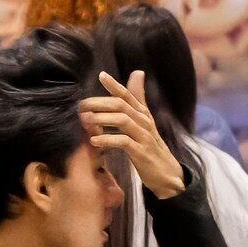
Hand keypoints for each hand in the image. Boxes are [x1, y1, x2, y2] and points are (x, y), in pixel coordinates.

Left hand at [84, 73, 185, 199]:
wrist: (167, 174)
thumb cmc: (149, 145)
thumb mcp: (143, 121)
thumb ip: (137, 99)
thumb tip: (137, 72)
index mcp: (142, 114)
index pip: (129, 95)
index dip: (115, 85)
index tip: (101, 75)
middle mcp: (144, 122)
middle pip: (121, 105)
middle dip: (99, 102)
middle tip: (80, 105)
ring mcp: (144, 137)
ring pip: (123, 120)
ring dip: (101, 118)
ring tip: (84, 120)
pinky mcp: (142, 152)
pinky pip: (124, 142)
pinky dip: (108, 139)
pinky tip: (94, 140)